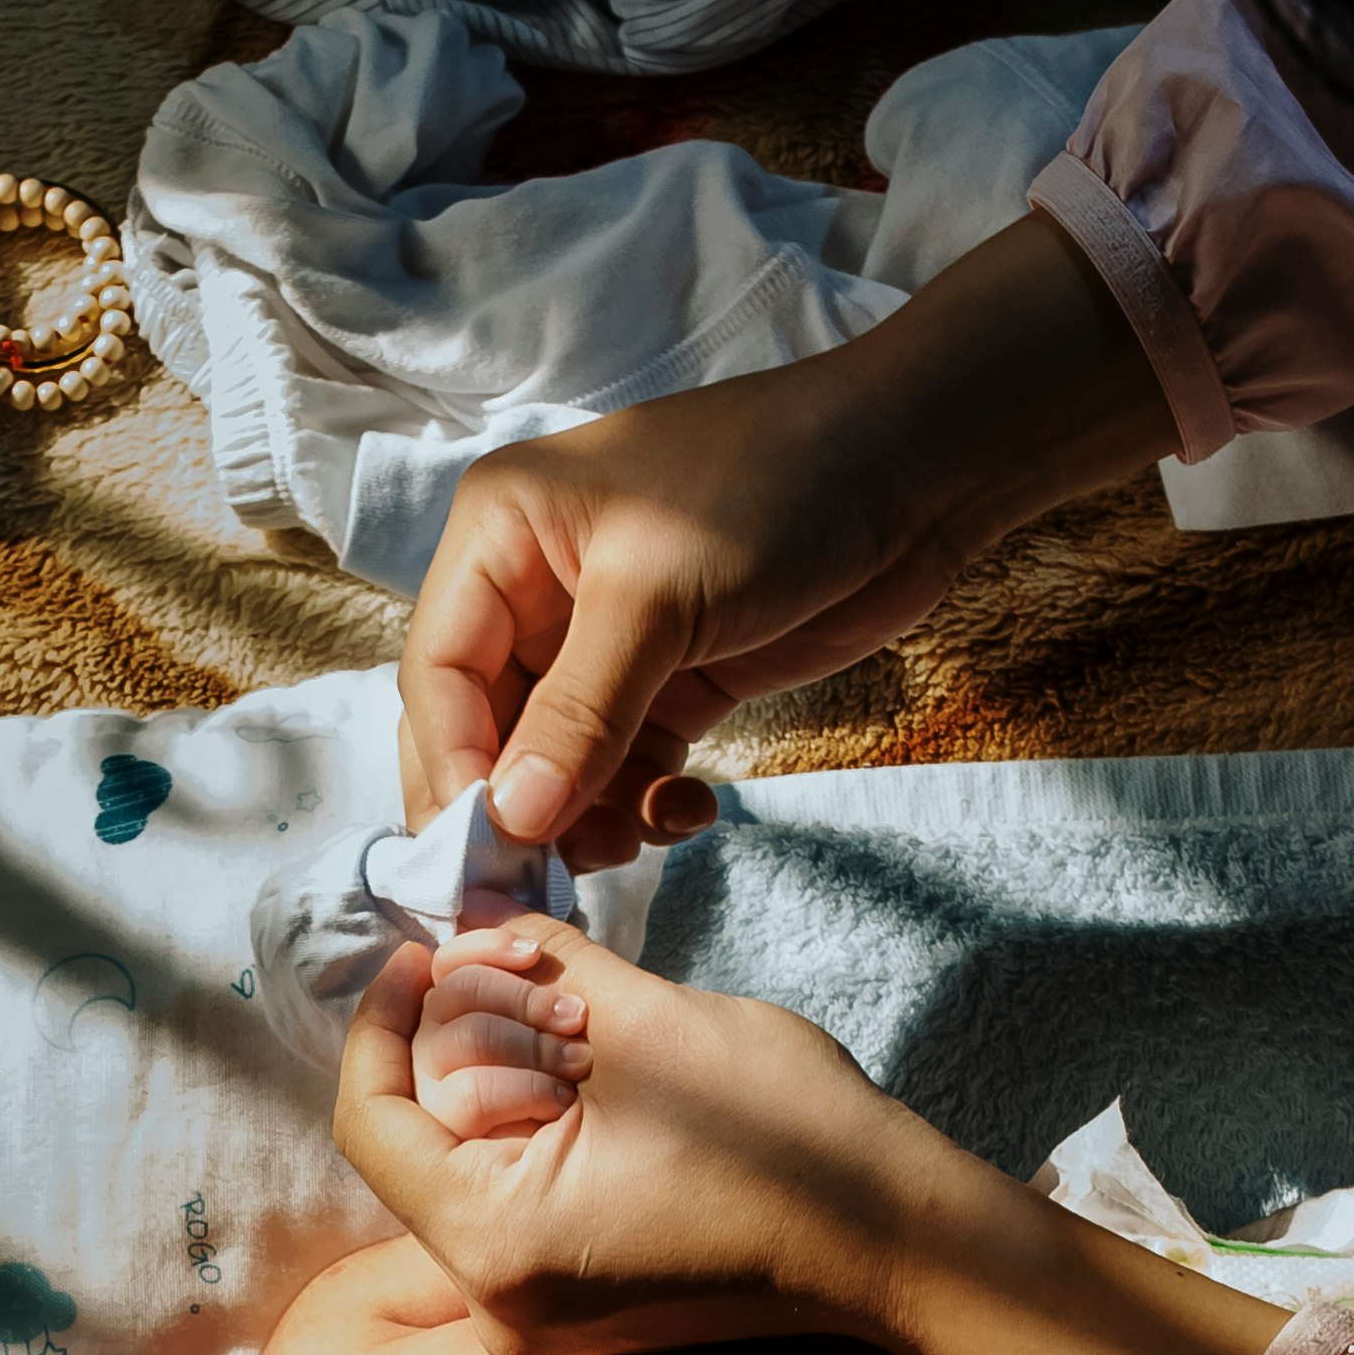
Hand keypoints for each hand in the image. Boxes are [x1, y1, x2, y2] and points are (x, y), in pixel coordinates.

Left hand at [334, 915, 953, 1354]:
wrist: (899, 1245)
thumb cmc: (786, 1140)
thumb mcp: (643, 1021)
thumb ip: (529, 965)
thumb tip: (464, 929)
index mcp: (496, 1246)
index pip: (372, 1124)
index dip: (384, 1022)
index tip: (422, 953)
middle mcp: (499, 1307)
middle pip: (422, 1145)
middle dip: (460, 1039)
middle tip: (524, 963)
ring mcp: (540, 1320)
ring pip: (472, 1169)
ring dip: (504, 1078)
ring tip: (575, 1014)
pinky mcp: (582, 1311)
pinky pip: (520, 1203)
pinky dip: (539, 1128)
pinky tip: (594, 1077)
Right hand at [394, 367, 950, 865]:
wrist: (915, 467)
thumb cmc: (773, 487)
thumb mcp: (658, 597)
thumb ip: (579, 714)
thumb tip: (510, 819)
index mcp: (499, 535)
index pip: (438, 674)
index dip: (451, 769)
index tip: (482, 855)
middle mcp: (537, 589)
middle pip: (485, 728)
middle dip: (513, 808)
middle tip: (540, 887)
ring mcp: (606, 640)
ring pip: (556, 763)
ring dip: (582, 819)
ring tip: (628, 847)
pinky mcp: (674, 679)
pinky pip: (626, 767)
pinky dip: (643, 805)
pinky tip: (688, 814)